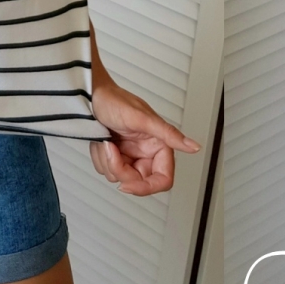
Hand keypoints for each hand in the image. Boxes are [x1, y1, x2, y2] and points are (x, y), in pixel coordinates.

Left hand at [89, 79, 201, 195]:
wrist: (91, 96)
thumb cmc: (115, 100)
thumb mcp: (142, 118)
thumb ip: (169, 134)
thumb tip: (194, 146)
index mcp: (158, 146)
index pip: (162, 180)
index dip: (146, 187)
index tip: (127, 185)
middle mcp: (145, 153)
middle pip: (137, 182)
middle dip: (119, 168)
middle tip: (110, 149)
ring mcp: (129, 155)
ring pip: (118, 176)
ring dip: (107, 160)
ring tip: (106, 139)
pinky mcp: (114, 155)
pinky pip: (106, 169)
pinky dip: (100, 157)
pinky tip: (101, 141)